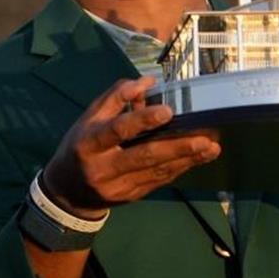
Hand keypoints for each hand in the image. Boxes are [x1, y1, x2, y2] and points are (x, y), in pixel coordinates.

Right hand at [43, 76, 220, 217]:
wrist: (67, 193)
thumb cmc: (80, 147)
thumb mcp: (88, 119)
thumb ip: (115, 98)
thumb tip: (148, 81)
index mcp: (90, 143)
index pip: (118, 130)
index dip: (142, 120)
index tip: (168, 111)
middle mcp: (104, 168)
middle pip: (145, 156)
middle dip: (177, 147)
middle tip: (205, 138)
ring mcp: (119, 186)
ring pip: (158, 172)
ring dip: (187, 159)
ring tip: (211, 147)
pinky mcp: (132, 196)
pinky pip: (160, 180)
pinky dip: (180, 168)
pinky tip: (198, 158)